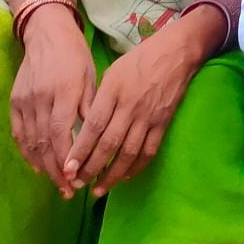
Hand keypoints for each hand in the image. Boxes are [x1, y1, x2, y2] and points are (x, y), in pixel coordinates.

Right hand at [10, 5, 96, 198]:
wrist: (46, 33)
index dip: (66, 159)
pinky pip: (19, 133)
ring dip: (43, 166)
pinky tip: (37, 166)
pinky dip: (27, 152)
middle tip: (68, 191)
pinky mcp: (14, 101)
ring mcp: (24, 101)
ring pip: (31, 142)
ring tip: (57, 184)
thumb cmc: (75, 56)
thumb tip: (95, 140)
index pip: (61, 134)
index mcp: (63, 92)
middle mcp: (40, 99)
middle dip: (57, 170)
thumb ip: (89, 109)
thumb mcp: (91, 78)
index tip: (75, 179)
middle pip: (45, 143)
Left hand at [63, 6, 220, 195]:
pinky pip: (149, 150)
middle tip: (77, 184)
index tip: (67, 168)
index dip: (80, 150)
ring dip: (112, 174)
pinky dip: (136, 167)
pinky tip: (124, 177)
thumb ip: (100, 99)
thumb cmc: (139, 60)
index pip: (93, 127)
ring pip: (128, 153)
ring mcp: (148, 117)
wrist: (176, 54)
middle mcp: (130, 107)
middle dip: (91, 168)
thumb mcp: (113, 72)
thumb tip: (86, 127)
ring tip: (98, 189)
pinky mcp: (163, 123)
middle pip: (108, 144)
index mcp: (114, 91)